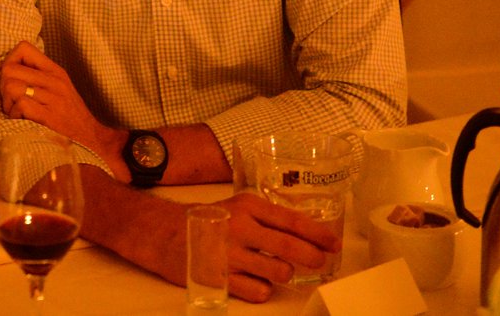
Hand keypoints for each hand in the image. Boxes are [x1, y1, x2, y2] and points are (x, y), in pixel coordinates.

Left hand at [0, 41, 123, 167]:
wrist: (90, 139)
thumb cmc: (69, 115)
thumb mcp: (59, 87)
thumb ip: (39, 75)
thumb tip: (10, 68)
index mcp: (55, 71)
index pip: (23, 48)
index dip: (10, 61)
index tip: (12, 78)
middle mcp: (54, 81)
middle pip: (9, 69)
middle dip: (3, 86)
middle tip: (11, 100)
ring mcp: (52, 98)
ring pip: (11, 87)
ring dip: (8, 103)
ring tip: (16, 112)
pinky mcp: (49, 116)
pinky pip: (21, 105)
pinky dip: (15, 115)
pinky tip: (22, 121)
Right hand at [217, 192, 341, 301]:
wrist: (166, 233)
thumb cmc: (211, 220)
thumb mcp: (239, 207)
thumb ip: (268, 217)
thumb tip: (308, 234)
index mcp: (247, 207)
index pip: (291, 220)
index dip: (318, 234)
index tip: (333, 243)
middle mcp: (239, 228)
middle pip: (288, 247)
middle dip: (312, 256)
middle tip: (320, 260)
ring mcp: (229, 255)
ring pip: (278, 272)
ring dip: (286, 273)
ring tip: (280, 269)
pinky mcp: (221, 280)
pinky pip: (259, 292)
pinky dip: (264, 289)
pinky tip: (256, 281)